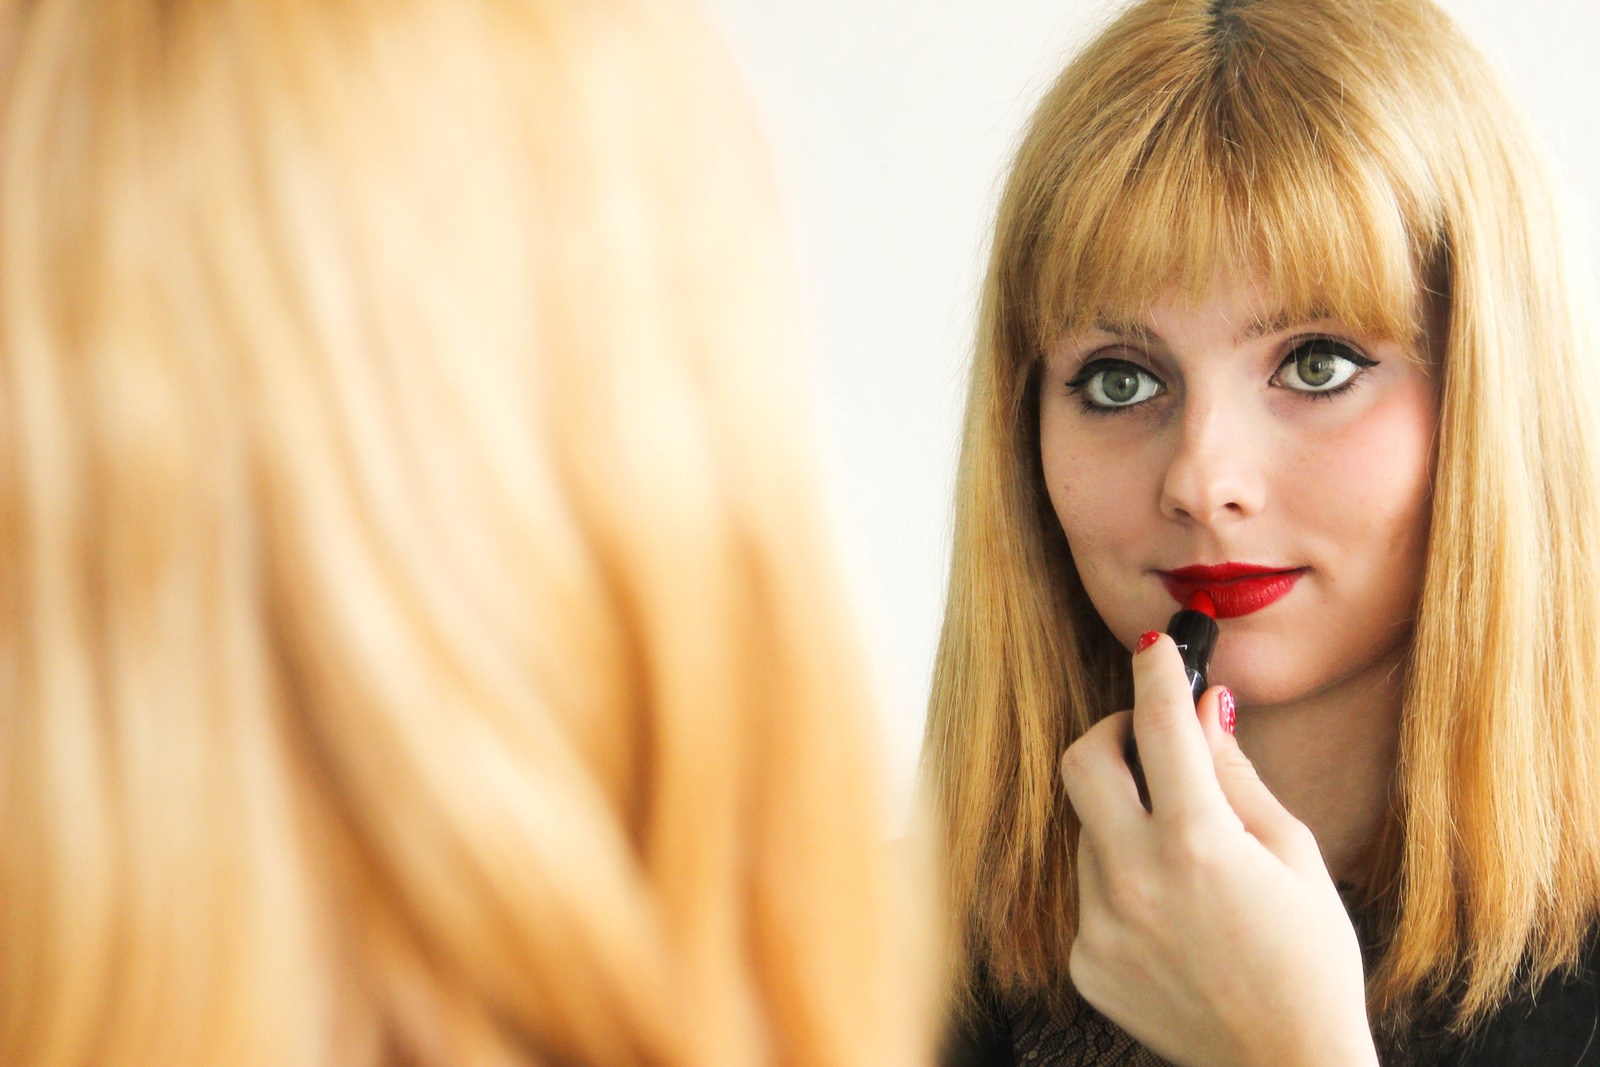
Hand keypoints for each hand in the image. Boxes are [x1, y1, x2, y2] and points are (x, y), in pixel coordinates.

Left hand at [1060, 634, 1378, 1066]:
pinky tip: (1173, 916)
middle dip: (1111, 733)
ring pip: (1088, 830)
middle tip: (1146, 740)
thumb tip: (1205, 709)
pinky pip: (1090, 890)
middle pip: (1081, 762)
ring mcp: (1101, 924)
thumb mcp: (1293, 855)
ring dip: (1125, 819)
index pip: (1158, 725)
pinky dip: (1123, 881)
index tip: (1155, 646)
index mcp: (1197, 844)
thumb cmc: (1310, 963)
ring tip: (1185, 860)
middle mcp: (1134, 879)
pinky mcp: (1085, 960)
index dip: (1155, 671)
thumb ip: (1236, 775)